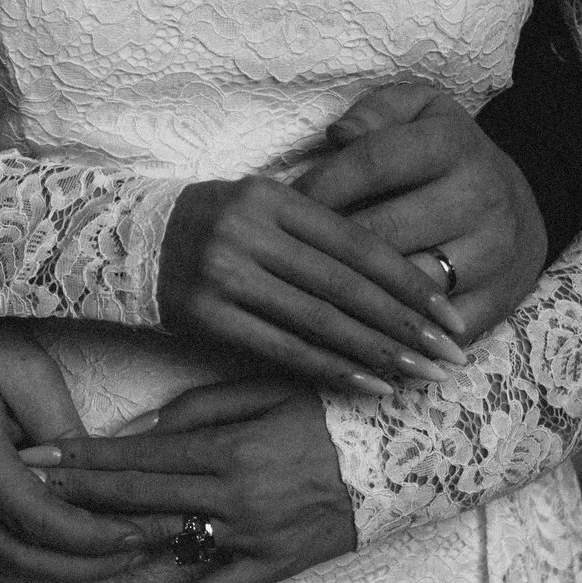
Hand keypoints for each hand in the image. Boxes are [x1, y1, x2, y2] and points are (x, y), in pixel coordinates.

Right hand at [0, 317, 152, 581]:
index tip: (140, 532)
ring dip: (68, 567)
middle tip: (143, 550)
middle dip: (88, 565)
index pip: (37, 519)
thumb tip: (104, 480)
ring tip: (122, 553)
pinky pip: (0, 546)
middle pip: (23, 556)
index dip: (92, 536)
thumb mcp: (28, 372)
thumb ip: (64, 431)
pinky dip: (45, 554)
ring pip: (10, 561)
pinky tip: (83, 544)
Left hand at [17, 379, 356, 582]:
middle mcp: (235, 497)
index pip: (139, 456)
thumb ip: (202, 408)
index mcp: (232, 448)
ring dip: (106, 548)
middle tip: (23, 492)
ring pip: (165, 546)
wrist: (414, 456)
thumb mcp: (271, 391)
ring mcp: (254, 538)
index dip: (83, 457)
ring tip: (51, 548)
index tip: (36, 456)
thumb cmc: (337, 412)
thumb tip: (137, 430)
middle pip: (138, 499)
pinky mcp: (275, 567)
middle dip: (77, 495)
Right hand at [158, 176, 469, 396]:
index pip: (358, 243)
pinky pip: (283, 349)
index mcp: (274, 197)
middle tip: (452, 355)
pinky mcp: (205, 316)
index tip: (451, 313)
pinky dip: (332, 369)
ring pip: (319, 321)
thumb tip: (403, 277)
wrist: (129, 243)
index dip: (410, 281)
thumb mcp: (267, 208)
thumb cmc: (218, 227)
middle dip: (406, 325)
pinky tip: (372, 385)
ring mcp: (224, 274)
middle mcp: (249, 232)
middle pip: (346, 286)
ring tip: (422, 374)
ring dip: (378, 353)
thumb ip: (322, 233)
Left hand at [293, 82, 547, 343]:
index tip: (283, 206)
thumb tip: (337, 135)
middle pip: (383, 232)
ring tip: (312, 297)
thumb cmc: (446, 159)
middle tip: (286, 260)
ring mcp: (494, 253)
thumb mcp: (419, 113)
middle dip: (325, 248)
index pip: (372, 164)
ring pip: (407, 285)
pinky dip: (395, 336)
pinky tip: (353, 336)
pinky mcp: (499, 299)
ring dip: (355, 297)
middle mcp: (481, 196)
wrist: (525, 207)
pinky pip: (435, 328)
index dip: (320, 185)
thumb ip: (376, 112)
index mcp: (452, 144)